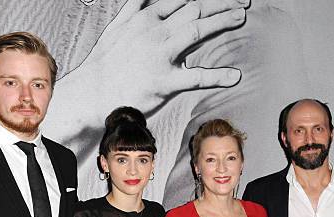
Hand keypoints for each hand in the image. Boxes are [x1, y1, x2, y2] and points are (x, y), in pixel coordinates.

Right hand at [57, 0, 246, 122]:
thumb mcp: (118, 27)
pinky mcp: (164, 82)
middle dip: (220, 3)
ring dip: (222, 21)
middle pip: (193, 9)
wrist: (92, 92)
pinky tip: (235, 75)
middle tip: (241, 1)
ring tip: (240, 16)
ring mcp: (159, 55)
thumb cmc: (105, 63)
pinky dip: (217, 76)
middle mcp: (154, 31)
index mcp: (144, 18)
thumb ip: (136, 9)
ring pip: (196, 31)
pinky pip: (195, 77)